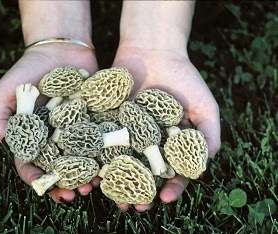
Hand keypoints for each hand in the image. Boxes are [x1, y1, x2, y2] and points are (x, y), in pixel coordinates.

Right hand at [0, 44, 97, 202]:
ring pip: (82, 159)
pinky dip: (104, 154)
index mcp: (34, 137)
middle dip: (66, 184)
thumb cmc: (29, 70)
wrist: (59, 50)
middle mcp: (56, 139)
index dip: (36, 177)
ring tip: (94, 184)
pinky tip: (110, 164)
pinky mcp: (95, 121)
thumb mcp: (7, 89)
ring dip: (88, 175)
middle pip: (60, 167)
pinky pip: (100, 141)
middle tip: (75, 195)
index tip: (42, 186)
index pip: (31, 163)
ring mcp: (77, 131)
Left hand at [112, 46, 220, 211]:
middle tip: (134, 208)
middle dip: (139, 192)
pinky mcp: (107, 122)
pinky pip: (101, 143)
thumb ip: (208, 136)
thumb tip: (205, 167)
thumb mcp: (205, 107)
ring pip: (120, 163)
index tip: (166, 199)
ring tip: (110, 196)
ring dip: (115, 181)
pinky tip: (93, 171)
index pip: (172, 172)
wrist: (153, 52)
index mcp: (170, 145)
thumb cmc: (184, 78)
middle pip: (143, 173)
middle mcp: (147, 143)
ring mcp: (126, 133)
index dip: (171, 187)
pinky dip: (96, 157)